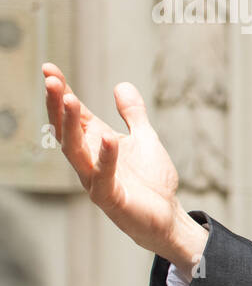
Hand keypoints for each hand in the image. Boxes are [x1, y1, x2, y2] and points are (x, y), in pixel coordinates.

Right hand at [41, 63, 206, 269]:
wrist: (167, 217)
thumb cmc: (151, 181)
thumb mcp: (145, 138)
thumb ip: (133, 114)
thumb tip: (121, 85)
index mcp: (96, 144)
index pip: (74, 115)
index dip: (62, 93)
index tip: (49, 68)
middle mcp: (90, 160)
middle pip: (67, 130)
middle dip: (58, 105)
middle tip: (51, 80)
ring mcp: (96, 180)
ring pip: (76, 152)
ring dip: (72, 127)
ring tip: (71, 101)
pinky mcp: (110, 198)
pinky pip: (104, 176)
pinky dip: (106, 157)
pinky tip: (107, 137)